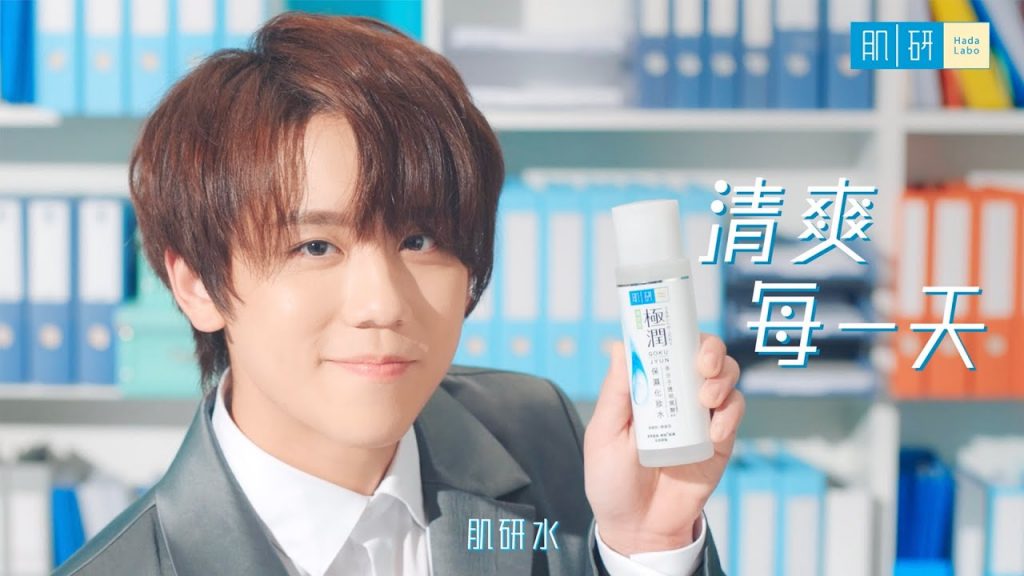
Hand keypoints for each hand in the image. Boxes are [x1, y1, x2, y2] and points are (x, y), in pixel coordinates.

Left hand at [583, 334, 743, 555]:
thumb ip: (616, 393)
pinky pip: (734, 415)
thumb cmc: (612, 480)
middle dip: (710, 350)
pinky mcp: (719, 441)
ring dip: (722, 379)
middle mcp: (677, 394)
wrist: (637, 527)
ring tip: (706, 399)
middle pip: (704, 354)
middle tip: (702, 364)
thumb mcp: (604, 435)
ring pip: (726, 377)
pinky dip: (730, 416)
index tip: (678, 323)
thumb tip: (619, 346)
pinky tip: (713, 433)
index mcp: (647, 386)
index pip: (668, 346)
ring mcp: (700, 416)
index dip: (677, 329)